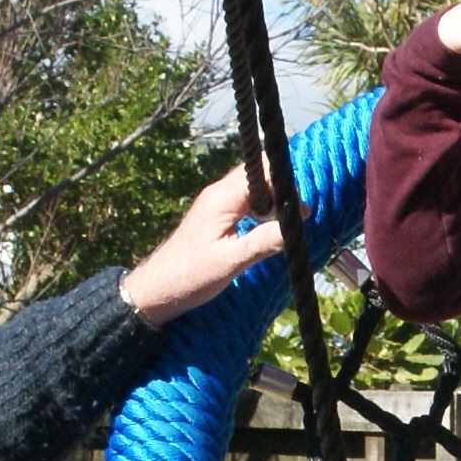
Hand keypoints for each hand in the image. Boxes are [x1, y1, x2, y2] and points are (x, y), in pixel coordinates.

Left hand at [118, 165, 286, 326]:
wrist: (159, 288)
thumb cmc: (191, 276)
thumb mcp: (232, 262)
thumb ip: (263, 242)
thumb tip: (294, 228)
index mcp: (222, 198)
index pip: (262, 173)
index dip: (285, 187)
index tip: (301, 213)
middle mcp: (218, 193)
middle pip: (258, 174)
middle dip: (280, 191)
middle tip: (294, 219)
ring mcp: (215, 202)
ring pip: (252, 187)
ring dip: (271, 202)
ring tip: (282, 227)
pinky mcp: (215, 214)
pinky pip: (244, 200)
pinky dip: (259, 210)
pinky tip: (265, 230)